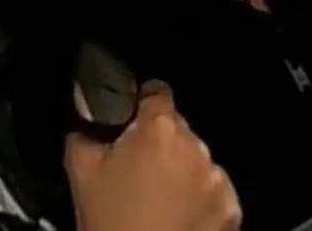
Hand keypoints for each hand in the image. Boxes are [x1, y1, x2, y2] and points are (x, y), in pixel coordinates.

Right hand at [64, 82, 241, 230]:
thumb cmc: (109, 220)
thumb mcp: (80, 172)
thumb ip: (84, 135)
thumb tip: (89, 124)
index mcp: (158, 130)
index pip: (157, 93)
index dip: (143, 104)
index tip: (134, 120)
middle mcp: (195, 147)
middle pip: (177, 130)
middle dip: (160, 144)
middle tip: (138, 173)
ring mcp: (217, 179)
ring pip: (197, 161)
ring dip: (182, 171)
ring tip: (159, 200)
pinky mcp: (231, 208)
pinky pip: (214, 190)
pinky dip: (200, 198)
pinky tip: (179, 216)